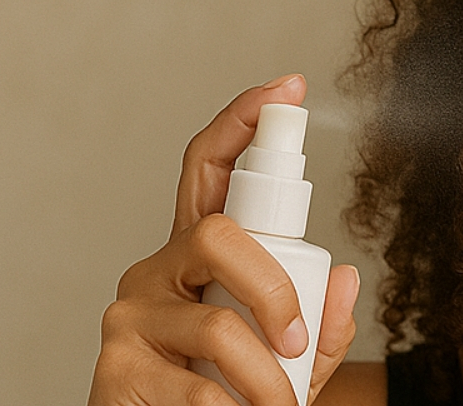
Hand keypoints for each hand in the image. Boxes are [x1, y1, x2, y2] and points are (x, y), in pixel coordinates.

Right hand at [90, 74, 363, 405]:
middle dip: (274, 290)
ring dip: (267, 380)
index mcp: (197, 259)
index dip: (242, 121)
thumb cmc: (231, 401)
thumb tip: (348, 277)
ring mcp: (129, 314)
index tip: (288, 87)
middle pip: (217, 235)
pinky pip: (197, 386)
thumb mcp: (290, 366)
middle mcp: (157, 271)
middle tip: (297, 345)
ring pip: (219, 324)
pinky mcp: (114, 365)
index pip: (210, 171)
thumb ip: (321, 328)